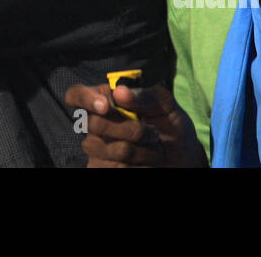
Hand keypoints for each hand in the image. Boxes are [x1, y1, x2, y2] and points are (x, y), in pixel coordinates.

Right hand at [64, 82, 206, 167]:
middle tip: (153, 133)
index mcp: (106, 101)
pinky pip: (111, 167)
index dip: (84, 98)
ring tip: (156, 150)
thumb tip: (119, 91)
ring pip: (104, 148)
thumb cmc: (172, 128)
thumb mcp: (167, 108)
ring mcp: (97, 149)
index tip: (106, 106)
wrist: (183, 161)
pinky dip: (137, 166)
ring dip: (138, 151)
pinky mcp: (101, 168)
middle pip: (93, 123)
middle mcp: (96, 124)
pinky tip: (148, 164)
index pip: (76, 94)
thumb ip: (146, 97)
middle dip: (129, 129)